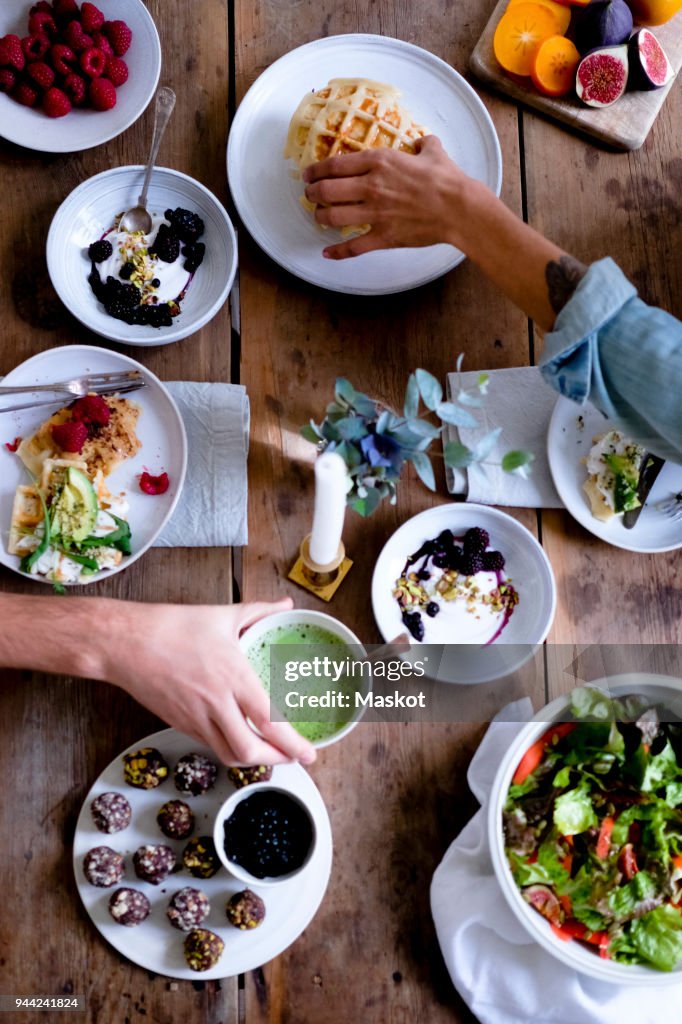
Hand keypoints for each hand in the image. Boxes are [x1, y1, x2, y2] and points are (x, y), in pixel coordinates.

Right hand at [106, 597, 316, 766]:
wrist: (125, 643)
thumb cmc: (171, 627)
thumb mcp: (222, 614)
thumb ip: (259, 611)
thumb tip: (284, 605)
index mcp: (232, 677)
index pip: (269, 721)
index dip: (293, 744)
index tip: (310, 753)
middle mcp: (216, 704)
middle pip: (250, 750)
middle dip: (277, 760)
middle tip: (293, 756)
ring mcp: (195, 718)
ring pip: (228, 755)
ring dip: (253, 760)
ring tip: (270, 753)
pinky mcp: (179, 723)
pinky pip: (209, 745)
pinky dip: (229, 749)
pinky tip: (238, 739)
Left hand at [302, 135, 471, 258]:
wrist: (460, 209)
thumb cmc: (447, 180)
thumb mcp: (434, 152)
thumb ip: (423, 144)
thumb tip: (423, 142)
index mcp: (379, 162)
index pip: (335, 165)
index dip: (316, 170)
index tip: (309, 174)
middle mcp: (371, 187)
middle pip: (326, 191)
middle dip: (312, 193)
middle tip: (310, 195)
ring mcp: (375, 214)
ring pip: (333, 217)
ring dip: (320, 217)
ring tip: (318, 217)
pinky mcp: (384, 237)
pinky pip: (353, 247)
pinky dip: (338, 252)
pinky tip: (327, 253)